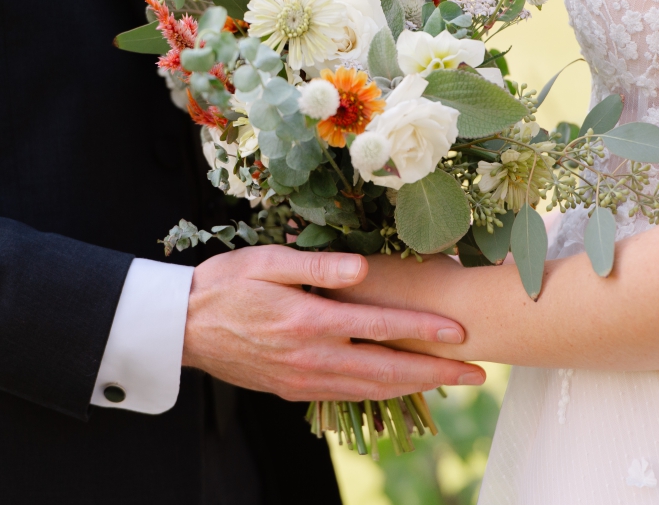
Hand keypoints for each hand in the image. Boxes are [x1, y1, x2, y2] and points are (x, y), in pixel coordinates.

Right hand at [181, 245, 486, 400]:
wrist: (180, 327)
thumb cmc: (226, 284)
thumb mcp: (267, 262)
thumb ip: (316, 265)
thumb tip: (361, 269)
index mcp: (310, 321)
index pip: (381, 327)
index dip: (424, 330)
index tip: (461, 332)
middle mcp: (312, 357)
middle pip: (388, 370)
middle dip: (437, 372)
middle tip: (478, 373)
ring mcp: (305, 379)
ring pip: (372, 389)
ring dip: (416, 387)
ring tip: (453, 382)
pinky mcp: (295, 389)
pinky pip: (350, 396)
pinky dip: (383, 394)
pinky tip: (404, 387)